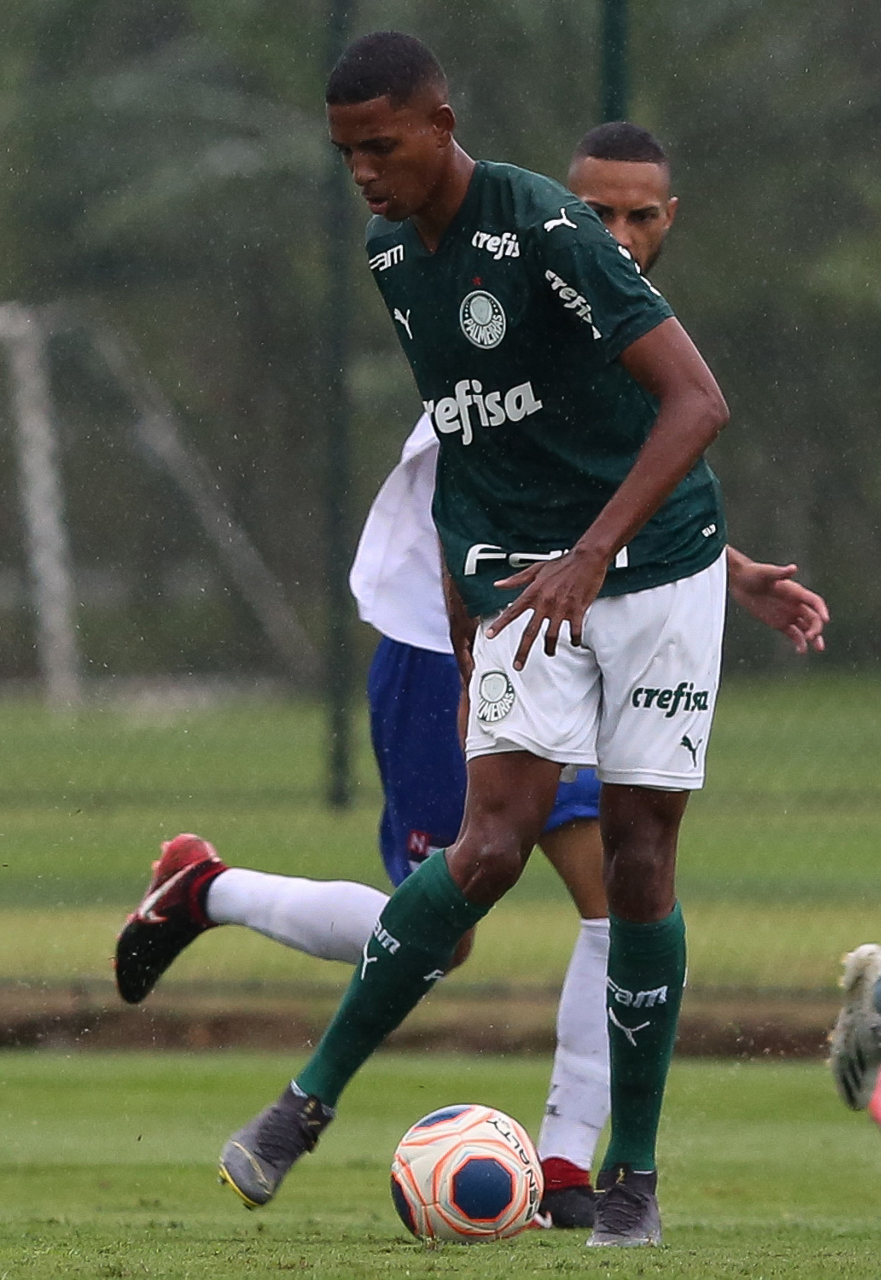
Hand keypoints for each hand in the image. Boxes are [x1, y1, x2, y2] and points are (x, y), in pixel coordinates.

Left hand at [487, 548, 606, 669]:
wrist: (586, 559)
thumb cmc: (562, 563)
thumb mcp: (536, 569)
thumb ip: (516, 580)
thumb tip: (498, 584)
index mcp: (533, 593)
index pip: (512, 612)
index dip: (499, 624)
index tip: (490, 635)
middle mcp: (545, 603)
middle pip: (530, 632)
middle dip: (522, 652)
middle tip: (518, 665)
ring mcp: (561, 608)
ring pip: (552, 636)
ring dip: (550, 648)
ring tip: (549, 653)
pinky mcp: (577, 611)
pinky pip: (574, 631)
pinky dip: (574, 640)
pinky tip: (574, 643)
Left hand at [727, 556, 828, 653]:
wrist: (741, 582)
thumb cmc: (754, 574)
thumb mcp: (766, 573)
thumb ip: (780, 573)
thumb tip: (793, 568)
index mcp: (796, 592)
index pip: (815, 602)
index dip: (821, 610)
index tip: (825, 619)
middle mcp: (796, 604)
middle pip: (813, 618)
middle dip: (816, 628)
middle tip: (811, 636)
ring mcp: (789, 614)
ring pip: (807, 628)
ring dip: (814, 638)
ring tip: (818, 648)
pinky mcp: (780, 623)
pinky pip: (794, 634)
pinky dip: (799, 643)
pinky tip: (802, 651)